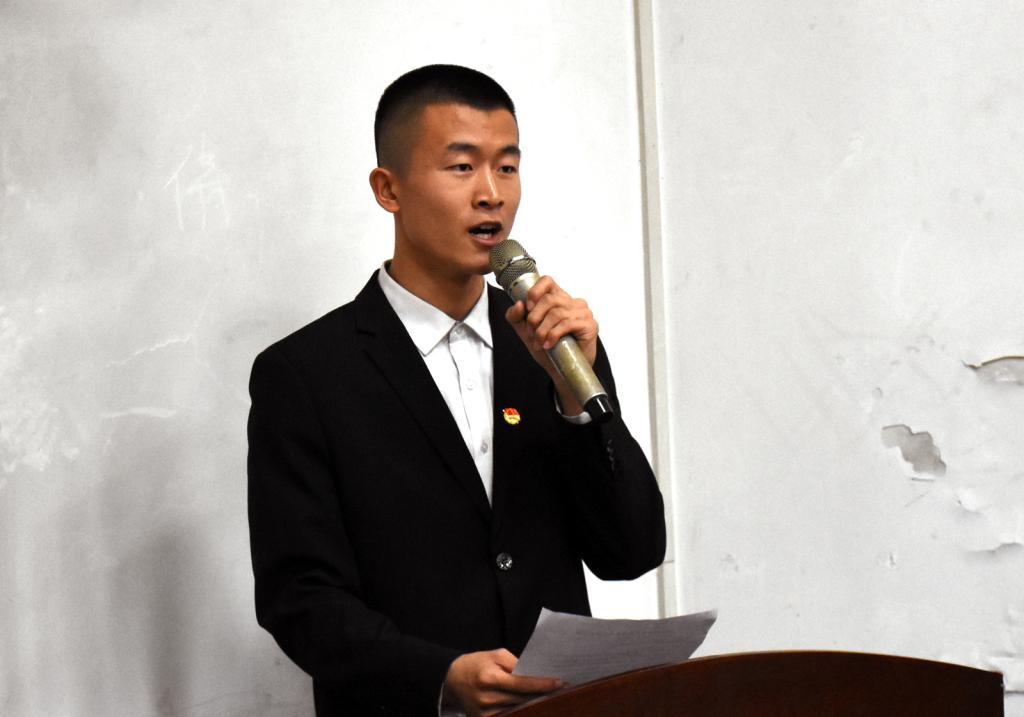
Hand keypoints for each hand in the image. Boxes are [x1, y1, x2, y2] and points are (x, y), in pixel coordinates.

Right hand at [443, 648, 563, 716]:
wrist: (451, 680)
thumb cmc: (476, 664)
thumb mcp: (495, 655)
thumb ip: (515, 664)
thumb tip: (535, 675)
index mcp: (490, 677)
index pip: (522, 683)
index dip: (542, 684)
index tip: (560, 682)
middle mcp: (487, 698)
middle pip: (523, 699)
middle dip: (541, 694)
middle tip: (560, 689)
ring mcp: (485, 713)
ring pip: (518, 709)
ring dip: (533, 703)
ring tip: (547, 696)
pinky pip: (508, 715)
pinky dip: (520, 710)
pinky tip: (530, 704)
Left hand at [504, 276, 597, 414]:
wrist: (563, 370)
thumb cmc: (548, 347)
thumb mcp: (526, 331)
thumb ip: (516, 317)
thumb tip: (519, 304)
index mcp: (558, 298)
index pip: (547, 281)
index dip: (535, 291)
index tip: (528, 308)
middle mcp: (572, 302)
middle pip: (549, 299)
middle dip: (535, 318)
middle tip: (532, 333)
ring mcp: (583, 312)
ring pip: (557, 313)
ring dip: (543, 330)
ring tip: (540, 343)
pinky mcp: (589, 325)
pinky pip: (567, 324)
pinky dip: (554, 335)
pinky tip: (549, 345)